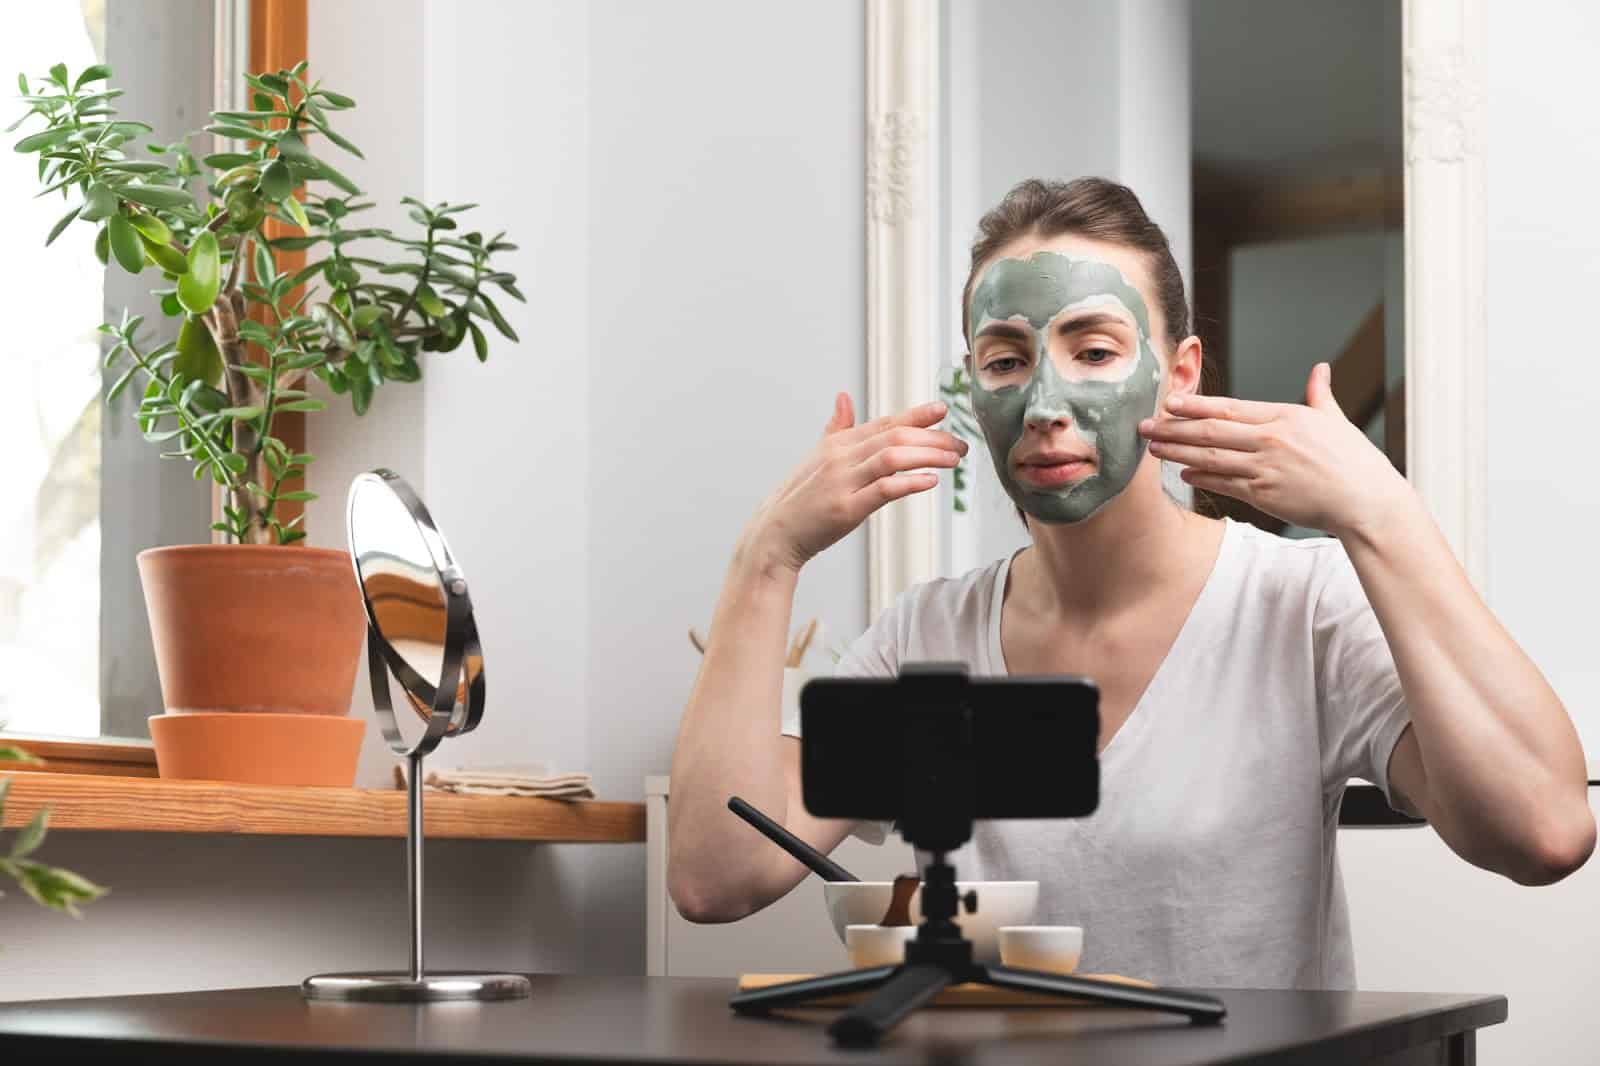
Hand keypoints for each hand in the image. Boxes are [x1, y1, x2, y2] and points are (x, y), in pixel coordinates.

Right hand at [742, 393, 967, 573]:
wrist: (775, 534)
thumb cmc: (800, 499)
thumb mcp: (817, 457)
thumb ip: (836, 427)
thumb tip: (844, 397)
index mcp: (838, 443)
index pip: (885, 422)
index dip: (917, 415)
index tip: (944, 410)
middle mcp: (841, 457)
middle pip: (895, 436)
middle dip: (933, 438)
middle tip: (959, 444)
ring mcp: (843, 481)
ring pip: (893, 457)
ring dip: (928, 456)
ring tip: (953, 460)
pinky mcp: (846, 508)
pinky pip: (883, 489)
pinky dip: (909, 482)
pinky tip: (930, 481)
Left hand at [1137, 362, 1410, 537]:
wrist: (1366, 500)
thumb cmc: (1354, 461)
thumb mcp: (1336, 421)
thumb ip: (1320, 395)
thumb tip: (1320, 370)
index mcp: (1285, 417)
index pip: (1229, 407)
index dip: (1195, 405)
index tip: (1169, 402)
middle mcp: (1270, 439)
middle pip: (1210, 430)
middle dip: (1173, 427)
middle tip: (1145, 425)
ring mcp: (1265, 467)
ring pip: (1210, 457)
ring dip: (1178, 451)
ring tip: (1154, 448)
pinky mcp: (1263, 494)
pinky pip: (1223, 483)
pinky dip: (1200, 477)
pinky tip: (1183, 472)